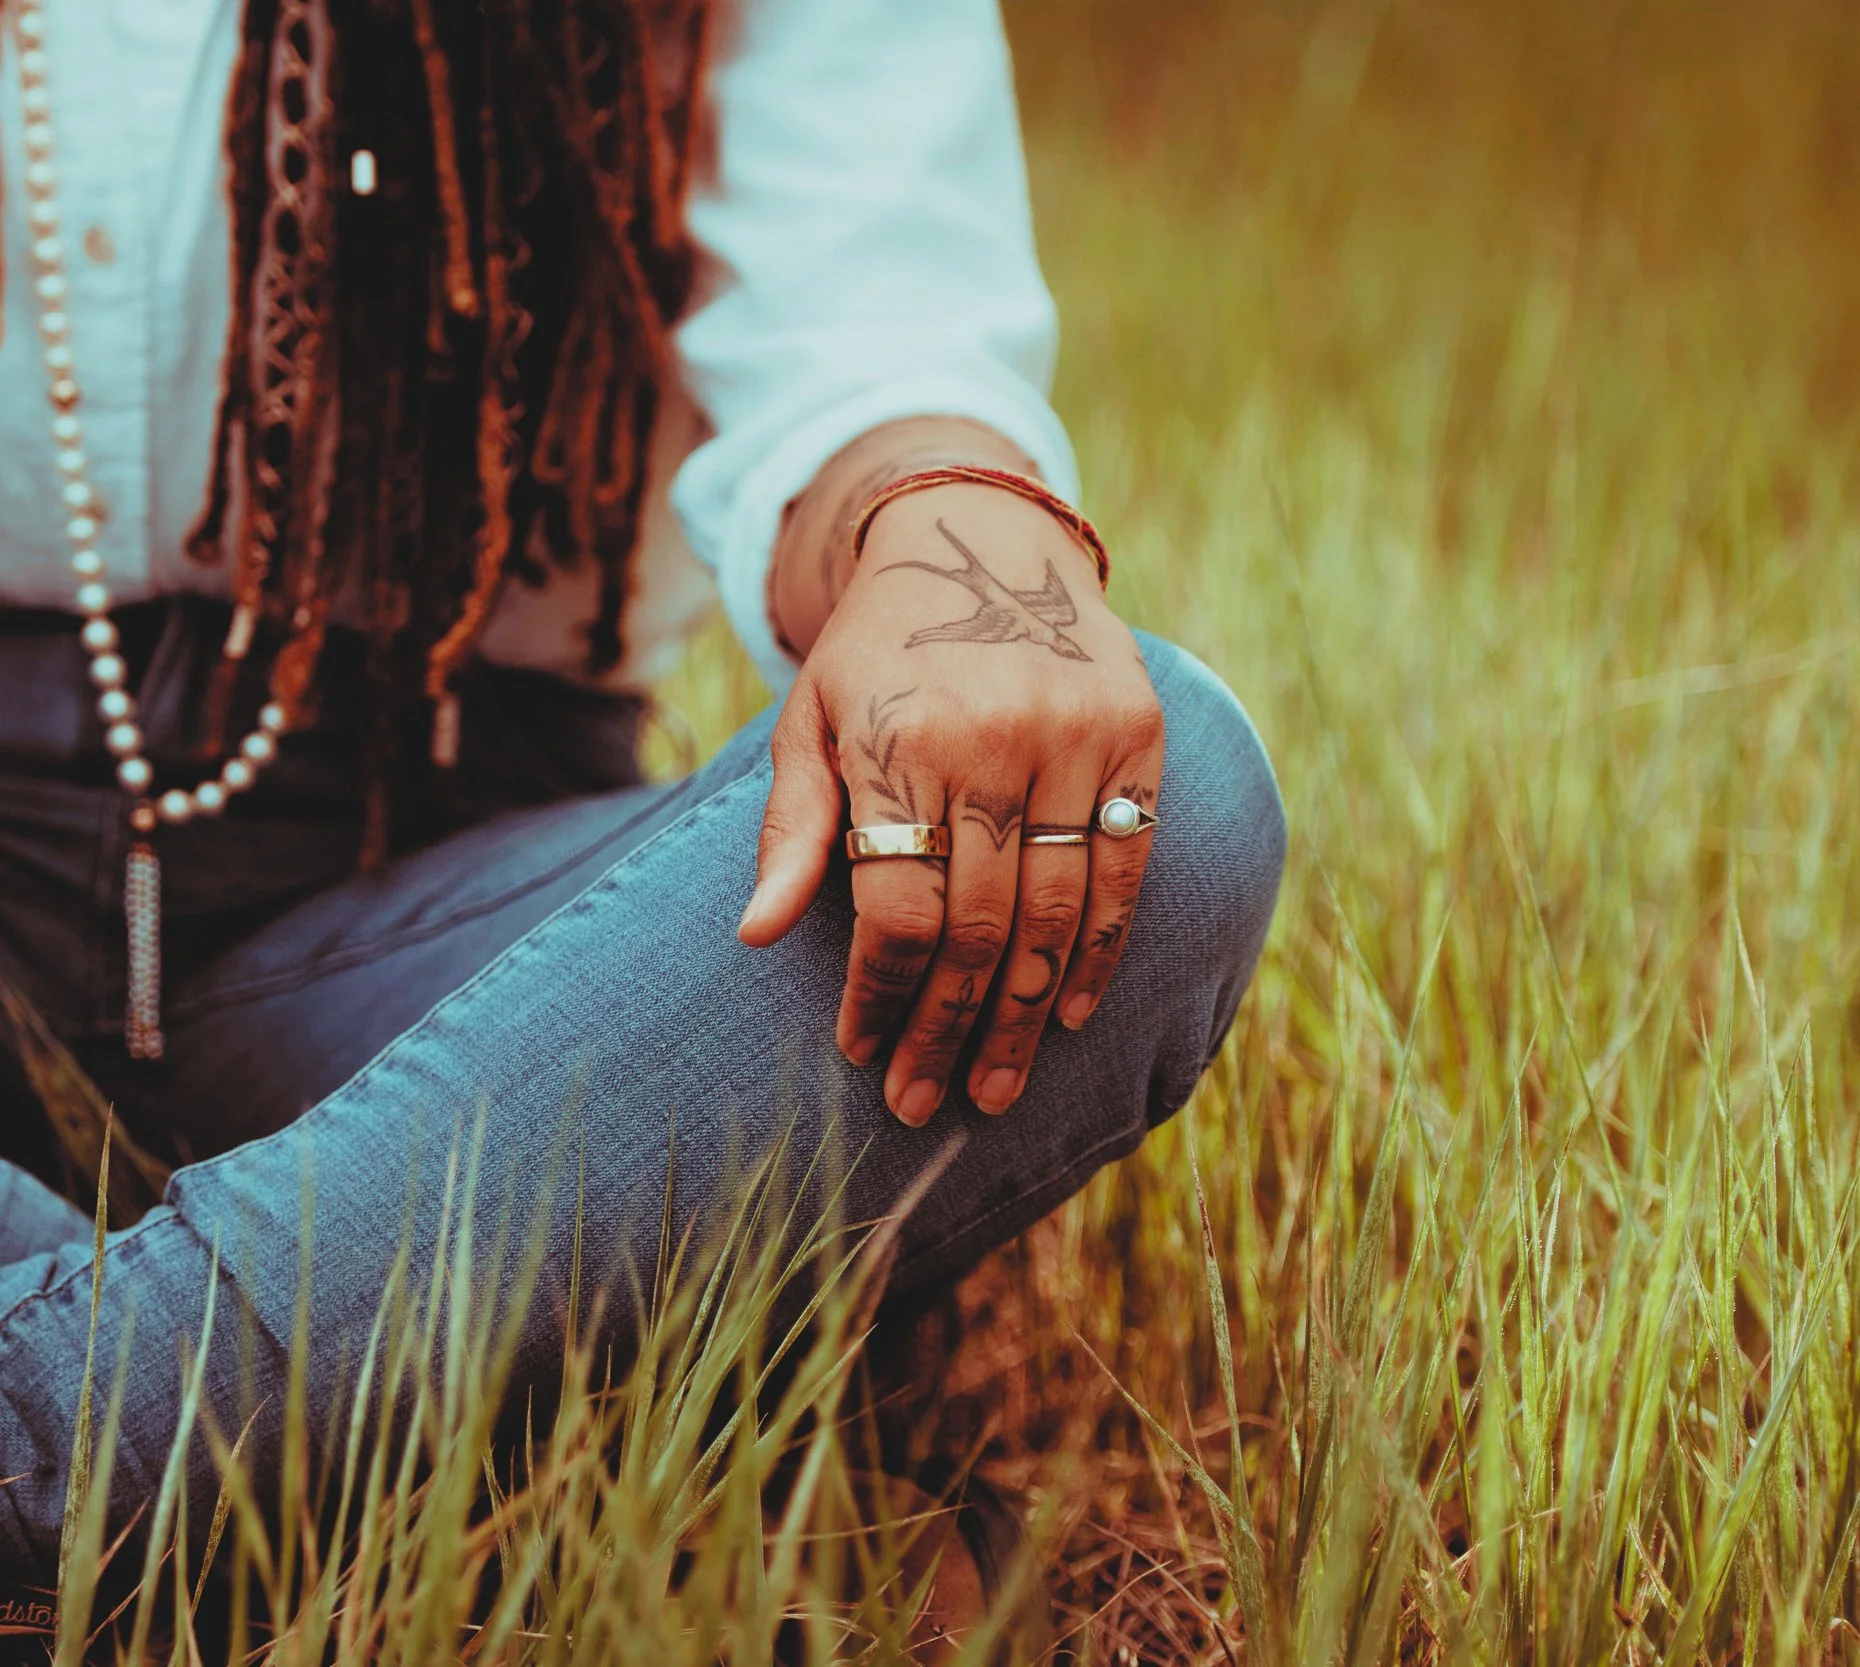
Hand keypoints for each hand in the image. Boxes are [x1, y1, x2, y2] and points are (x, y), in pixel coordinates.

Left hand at [739, 478, 1162, 1124]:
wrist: (976, 538)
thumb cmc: (874, 653)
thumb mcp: (807, 720)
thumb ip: (792, 828)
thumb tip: (752, 937)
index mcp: (901, 740)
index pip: (897, 908)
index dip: (881, 994)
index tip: (862, 1053)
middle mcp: (995, 740)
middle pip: (976, 928)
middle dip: (948, 1030)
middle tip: (922, 1103)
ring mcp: (1077, 736)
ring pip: (1056, 914)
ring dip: (1024, 1016)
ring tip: (995, 1090)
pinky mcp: (1137, 733)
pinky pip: (1125, 869)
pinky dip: (1098, 951)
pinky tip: (1067, 1013)